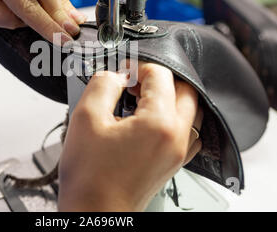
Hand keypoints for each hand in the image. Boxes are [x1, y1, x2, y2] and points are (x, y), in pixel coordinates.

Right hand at [58, 62, 202, 211]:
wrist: (95, 212)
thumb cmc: (90, 177)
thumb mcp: (86, 118)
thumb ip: (103, 85)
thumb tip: (115, 75)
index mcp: (159, 123)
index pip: (160, 75)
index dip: (138, 66)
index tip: (122, 72)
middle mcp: (176, 137)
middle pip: (185, 89)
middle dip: (158, 78)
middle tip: (133, 82)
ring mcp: (178, 152)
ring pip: (190, 109)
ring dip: (169, 96)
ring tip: (140, 99)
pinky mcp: (173, 162)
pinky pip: (187, 131)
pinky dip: (173, 118)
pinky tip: (149, 120)